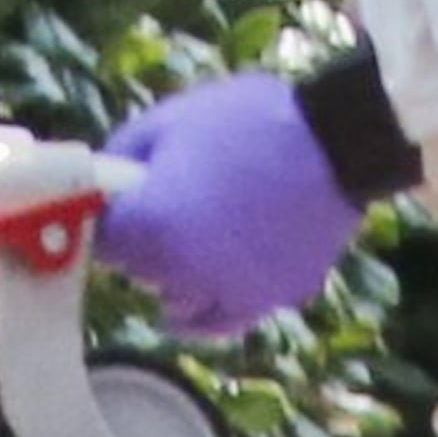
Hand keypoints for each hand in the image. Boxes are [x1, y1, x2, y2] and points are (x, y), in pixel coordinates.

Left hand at [100, 71, 362, 337]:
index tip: (119, 207)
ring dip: (176, 280)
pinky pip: (226, 316)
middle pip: (139, 273)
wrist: (336, 139)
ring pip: (179, 304)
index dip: (107, 221)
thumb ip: (121, 156)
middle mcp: (182, 273)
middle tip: (164, 212)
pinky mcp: (270, 299)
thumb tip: (101, 183)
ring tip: (192, 244)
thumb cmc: (246, 122)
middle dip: (143, 246)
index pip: (102, 242)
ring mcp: (229, 293)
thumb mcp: (167, 121)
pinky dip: (214, 303)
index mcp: (150, 229)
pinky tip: (207, 288)